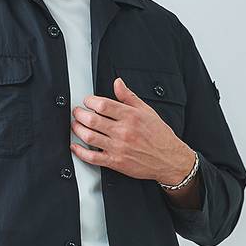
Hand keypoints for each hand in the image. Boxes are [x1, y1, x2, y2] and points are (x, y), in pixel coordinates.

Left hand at [70, 76, 194, 182]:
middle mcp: (124, 131)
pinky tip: (75, 146)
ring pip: (89, 137)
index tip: (87, 101)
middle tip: (77, 112)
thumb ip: (129, 97)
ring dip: (77, 129)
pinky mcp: (116, 162)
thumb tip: (117, 83)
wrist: (169, 159)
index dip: (90, 101)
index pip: (103, 105)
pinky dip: (80, 152)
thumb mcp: (147, 111)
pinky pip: (92, 157)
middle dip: (79, 114)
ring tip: (75, 125)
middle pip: (92, 119)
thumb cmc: (160, 135)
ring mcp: (119, 147)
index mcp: (131, 116)